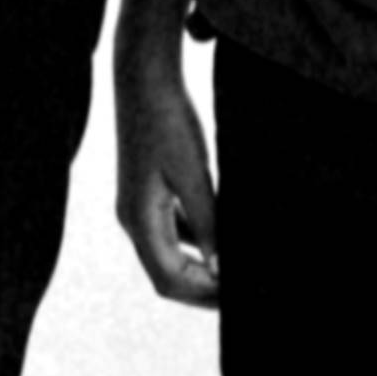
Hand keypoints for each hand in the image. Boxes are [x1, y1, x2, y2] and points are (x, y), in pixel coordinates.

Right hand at [115, 36, 220, 305]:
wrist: (143, 78)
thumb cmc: (168, 122)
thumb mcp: (194, 175)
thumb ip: (207, 224)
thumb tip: (220, 268)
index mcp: (138, 220)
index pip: (170, 280)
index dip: (205, 295)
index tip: (241, 297)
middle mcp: (132, 220)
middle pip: (166, 275)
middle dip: (204, 288)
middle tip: (244, 292)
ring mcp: (137, 207)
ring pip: (168, 255)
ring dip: (201, 268)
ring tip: (238, 268)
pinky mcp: (147, 192)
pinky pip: (171, 231)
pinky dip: (196, 243)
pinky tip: (224, 236)